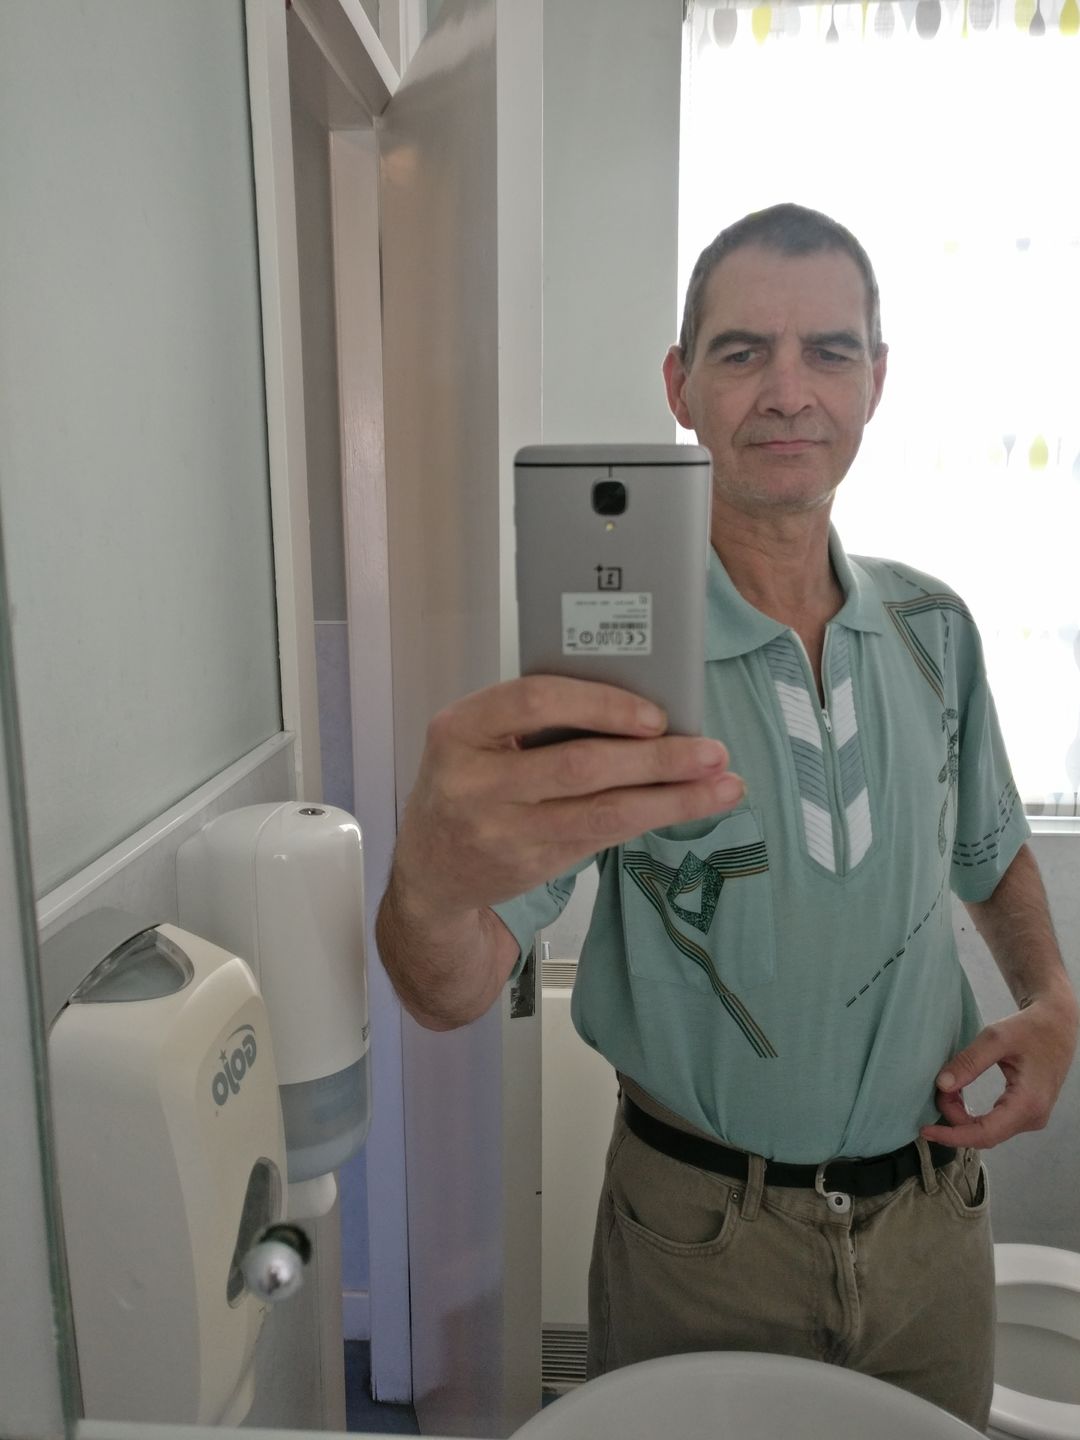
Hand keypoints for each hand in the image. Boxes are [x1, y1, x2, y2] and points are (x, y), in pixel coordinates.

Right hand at [391, 674, 743, 926]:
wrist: (428, 868)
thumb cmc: (467, 782)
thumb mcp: (478, 736)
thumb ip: (536, 719)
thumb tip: (638, 704)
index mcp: (460, 728)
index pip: (536, 702)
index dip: (602, 705)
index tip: (656, 714)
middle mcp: (474, 782)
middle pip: (580, 765)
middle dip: (657, 759)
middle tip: (712, 751)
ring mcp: (500, 831)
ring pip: (601, 813)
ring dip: (671, 800)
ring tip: (722, 785)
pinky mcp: (528, 866)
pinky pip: (600, 838)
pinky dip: (647, 818)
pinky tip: (683, 806)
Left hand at [920, 997, 1078, 1148]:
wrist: (1057, 1026)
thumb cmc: (1030, 1029)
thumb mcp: (996, 1038)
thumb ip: (969, 1062)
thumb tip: (941, 1085)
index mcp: (1028, 1103)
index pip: (985, 1133)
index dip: (953, 1135)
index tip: (926, 1130)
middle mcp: (1033, 1118)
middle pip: (985, 1134)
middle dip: (954, 1119)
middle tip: (936, 1092)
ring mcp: (1032, 1118)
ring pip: (988, 1131)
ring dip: (962, 1117)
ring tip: (945, 1091)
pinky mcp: (1027, 1112)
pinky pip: (995, 1123)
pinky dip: (972, 1115)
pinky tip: (958, 1097)